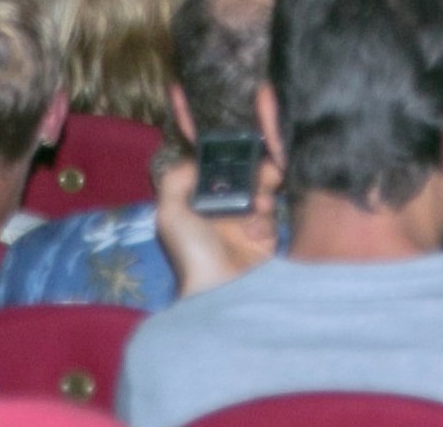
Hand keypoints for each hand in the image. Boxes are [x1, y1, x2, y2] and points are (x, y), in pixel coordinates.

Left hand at [153, 149, 278, 298]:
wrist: (217, 288)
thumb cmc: (191, 249)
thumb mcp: (170, 213)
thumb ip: (176, 179)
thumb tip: (196, 160)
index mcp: (203, 201)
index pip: (223, 172)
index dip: (234, 161)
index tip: (245, 153)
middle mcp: (226, 210)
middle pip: (248, 180)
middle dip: (258, 173)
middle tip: (264, 173)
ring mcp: (246, 225)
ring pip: (264, 196)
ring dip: (263, 196)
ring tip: (258, 205)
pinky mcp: (265, 241)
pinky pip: (272, 221)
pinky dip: (265, 223)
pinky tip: (254, 234)